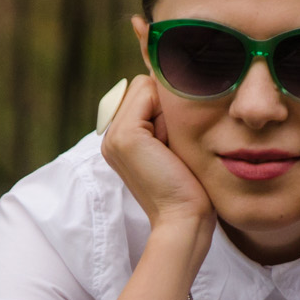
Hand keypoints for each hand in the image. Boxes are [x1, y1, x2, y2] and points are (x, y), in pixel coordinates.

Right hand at [99, 75, 214, 258]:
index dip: (165, 110)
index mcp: (119, 139)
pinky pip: (147, 92)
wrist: (184, 219)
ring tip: (170, 148)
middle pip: (142, 86)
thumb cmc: (189, 188)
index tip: (171, 149)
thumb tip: (169, 81)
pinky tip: (168, 146)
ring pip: (145, 86)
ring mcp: (113, 135)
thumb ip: (163, 117)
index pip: (141, 94)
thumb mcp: (173, 145)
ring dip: (168, 111)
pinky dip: (166, 113)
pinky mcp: (125, 135)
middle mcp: (110, 136)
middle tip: (171, 149)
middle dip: (166, 108)